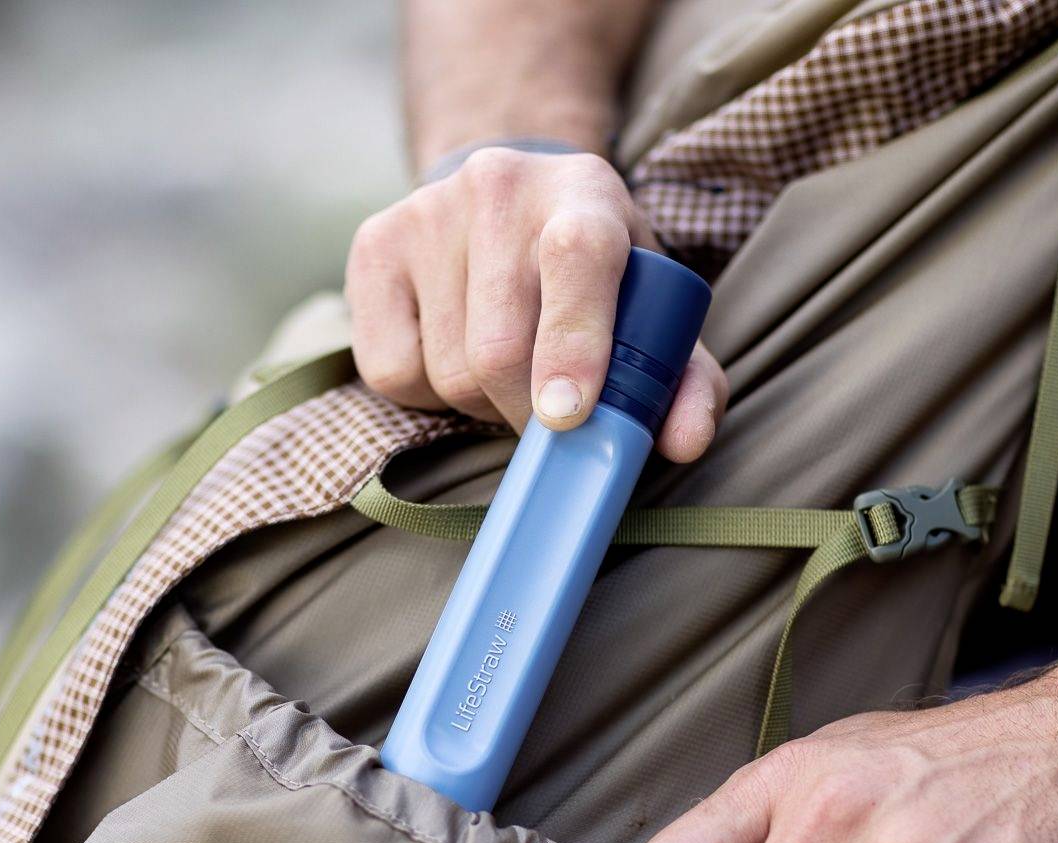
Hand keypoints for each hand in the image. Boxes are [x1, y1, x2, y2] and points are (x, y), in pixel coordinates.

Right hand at [344, 147, 727, 461]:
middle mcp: (499, 186)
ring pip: (447, 369)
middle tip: (552, 421)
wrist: (505, 196)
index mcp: (584, 191)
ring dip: (482, 405)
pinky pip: (392, 370)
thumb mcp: (653, 306)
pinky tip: (452, 358)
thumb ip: (684, 379)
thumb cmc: (594, 270)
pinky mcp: (373, 245)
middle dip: (528, 413)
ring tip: (506, 376)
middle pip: (499, 346)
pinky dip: (428, 393)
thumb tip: (683, 441)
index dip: (573, 343)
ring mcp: (427, 211)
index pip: (576, 257)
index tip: (568, 415)